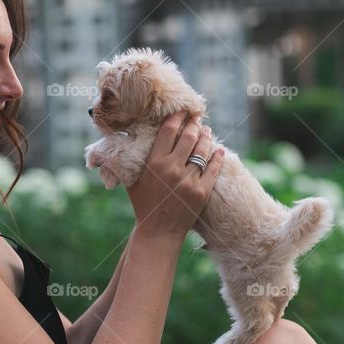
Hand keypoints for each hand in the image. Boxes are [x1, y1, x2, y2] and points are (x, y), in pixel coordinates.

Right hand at [126, 112, 224, 241]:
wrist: (158, 232)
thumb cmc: (143, 204)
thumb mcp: (132, 180)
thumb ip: (131, 160)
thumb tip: (125, 140)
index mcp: (154, 163)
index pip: (168, 131)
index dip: (177, 118)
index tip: (182, 112)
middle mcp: (172, 169)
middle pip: (188, 137)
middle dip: (194, 124)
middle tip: (197, 119)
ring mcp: (189, 181)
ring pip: (203, 151)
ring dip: (206, 138)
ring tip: (207, 131)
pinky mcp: (202, 192)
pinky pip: (213, 169)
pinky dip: (217, 158)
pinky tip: (219, 151)